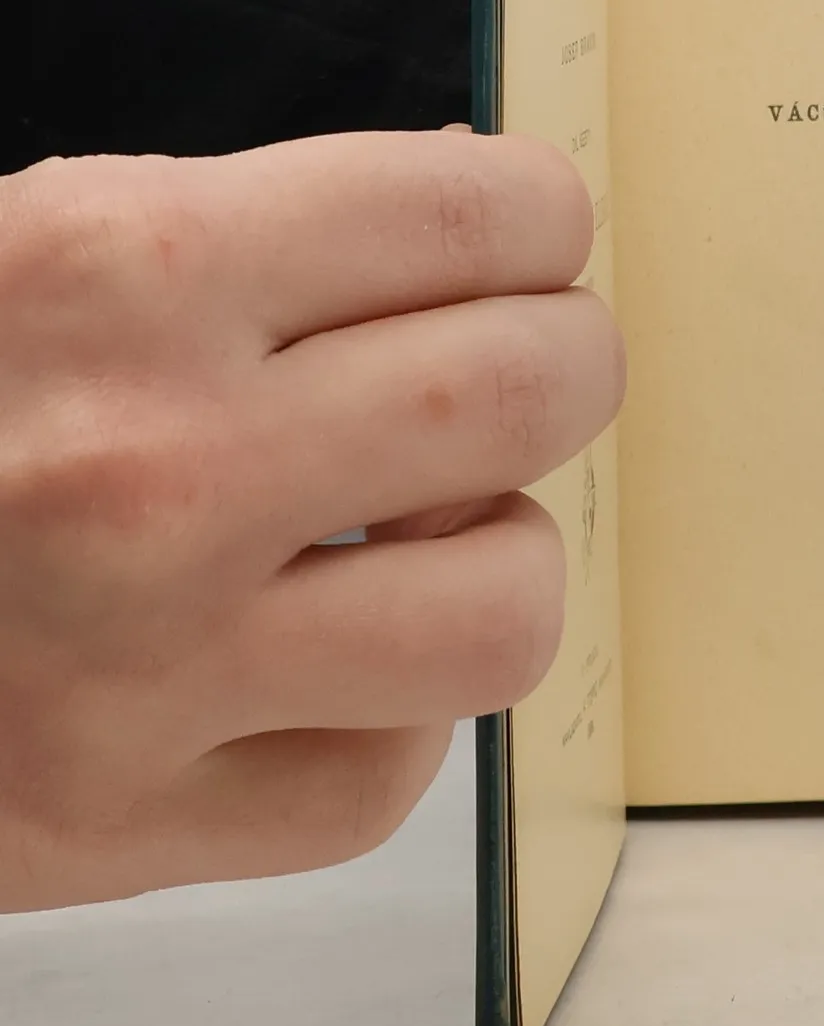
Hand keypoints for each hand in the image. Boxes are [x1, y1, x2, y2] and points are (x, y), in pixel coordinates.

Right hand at [0, 131, 623, 911]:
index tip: (532, 242)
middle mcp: (141, 464)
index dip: (539, 222)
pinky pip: (384, 777)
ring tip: (428, 528)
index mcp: (112, 269)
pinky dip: (387, 711)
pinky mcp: (119, 830)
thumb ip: (261, 228)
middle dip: (568, 363)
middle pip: (530, 390)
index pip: (472, 213)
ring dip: (500, 554)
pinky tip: (316, 657)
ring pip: (503, 609)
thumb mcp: (41, 254)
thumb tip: (477, 195)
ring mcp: (135, 667)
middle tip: (534, 367)